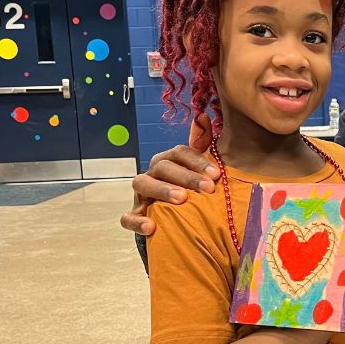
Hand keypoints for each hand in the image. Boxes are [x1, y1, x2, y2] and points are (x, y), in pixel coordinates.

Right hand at [119, 114, 218, 234]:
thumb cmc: (193, 191)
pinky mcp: (136, 215)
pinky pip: (128, 218)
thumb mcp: (200, 171)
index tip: (216, 175)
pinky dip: (137, 221)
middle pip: (164, 166)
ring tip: (181, 199)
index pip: (180, 153)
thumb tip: (202, 116)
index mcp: (170, 161)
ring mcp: (141, 194)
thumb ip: (202, 145)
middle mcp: (153, 173)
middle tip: (207, 189)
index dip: (198, 162)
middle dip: (186, 176)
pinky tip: (151, 227)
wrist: (181, 221)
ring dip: (162, 189)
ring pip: (142, 184)